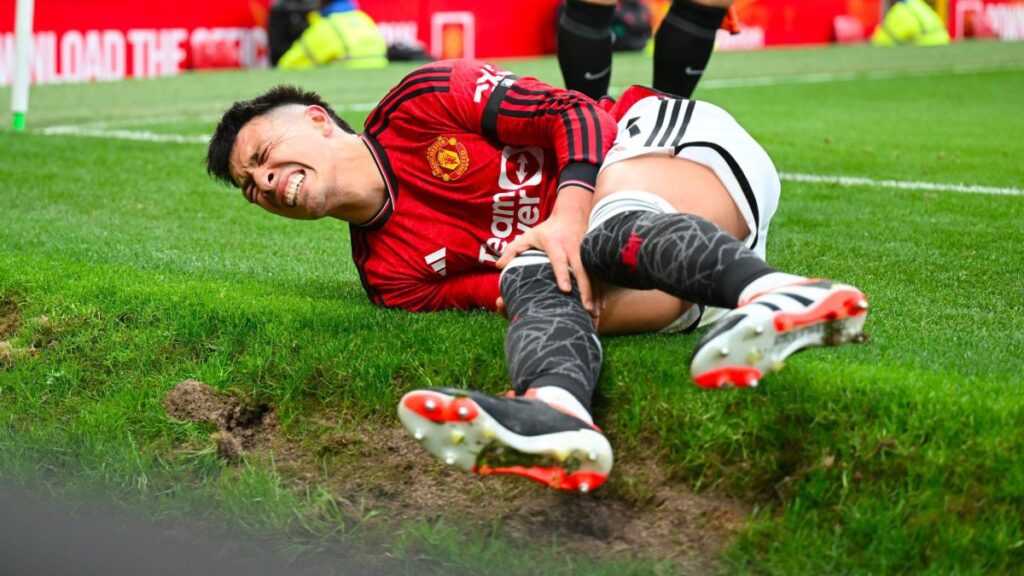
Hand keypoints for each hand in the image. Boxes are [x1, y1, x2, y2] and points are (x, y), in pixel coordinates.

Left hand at [495, 185, 596, 317]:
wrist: (572, 214)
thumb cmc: (547, 230)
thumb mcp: (528, 236)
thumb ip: (513, 250)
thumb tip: (499, 266)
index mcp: (555, 243)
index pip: (559, 260)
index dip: (563, 274)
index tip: (565, 290)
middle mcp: (573, 247)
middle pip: (581, 270)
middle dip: (584, 289)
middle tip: (586, 308)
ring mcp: (586, 252)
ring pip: (593, 274)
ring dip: (595, 294)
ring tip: (594, 313)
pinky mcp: (594, 257)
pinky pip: (599, 276)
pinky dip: (601, 291)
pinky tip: (600, 307)